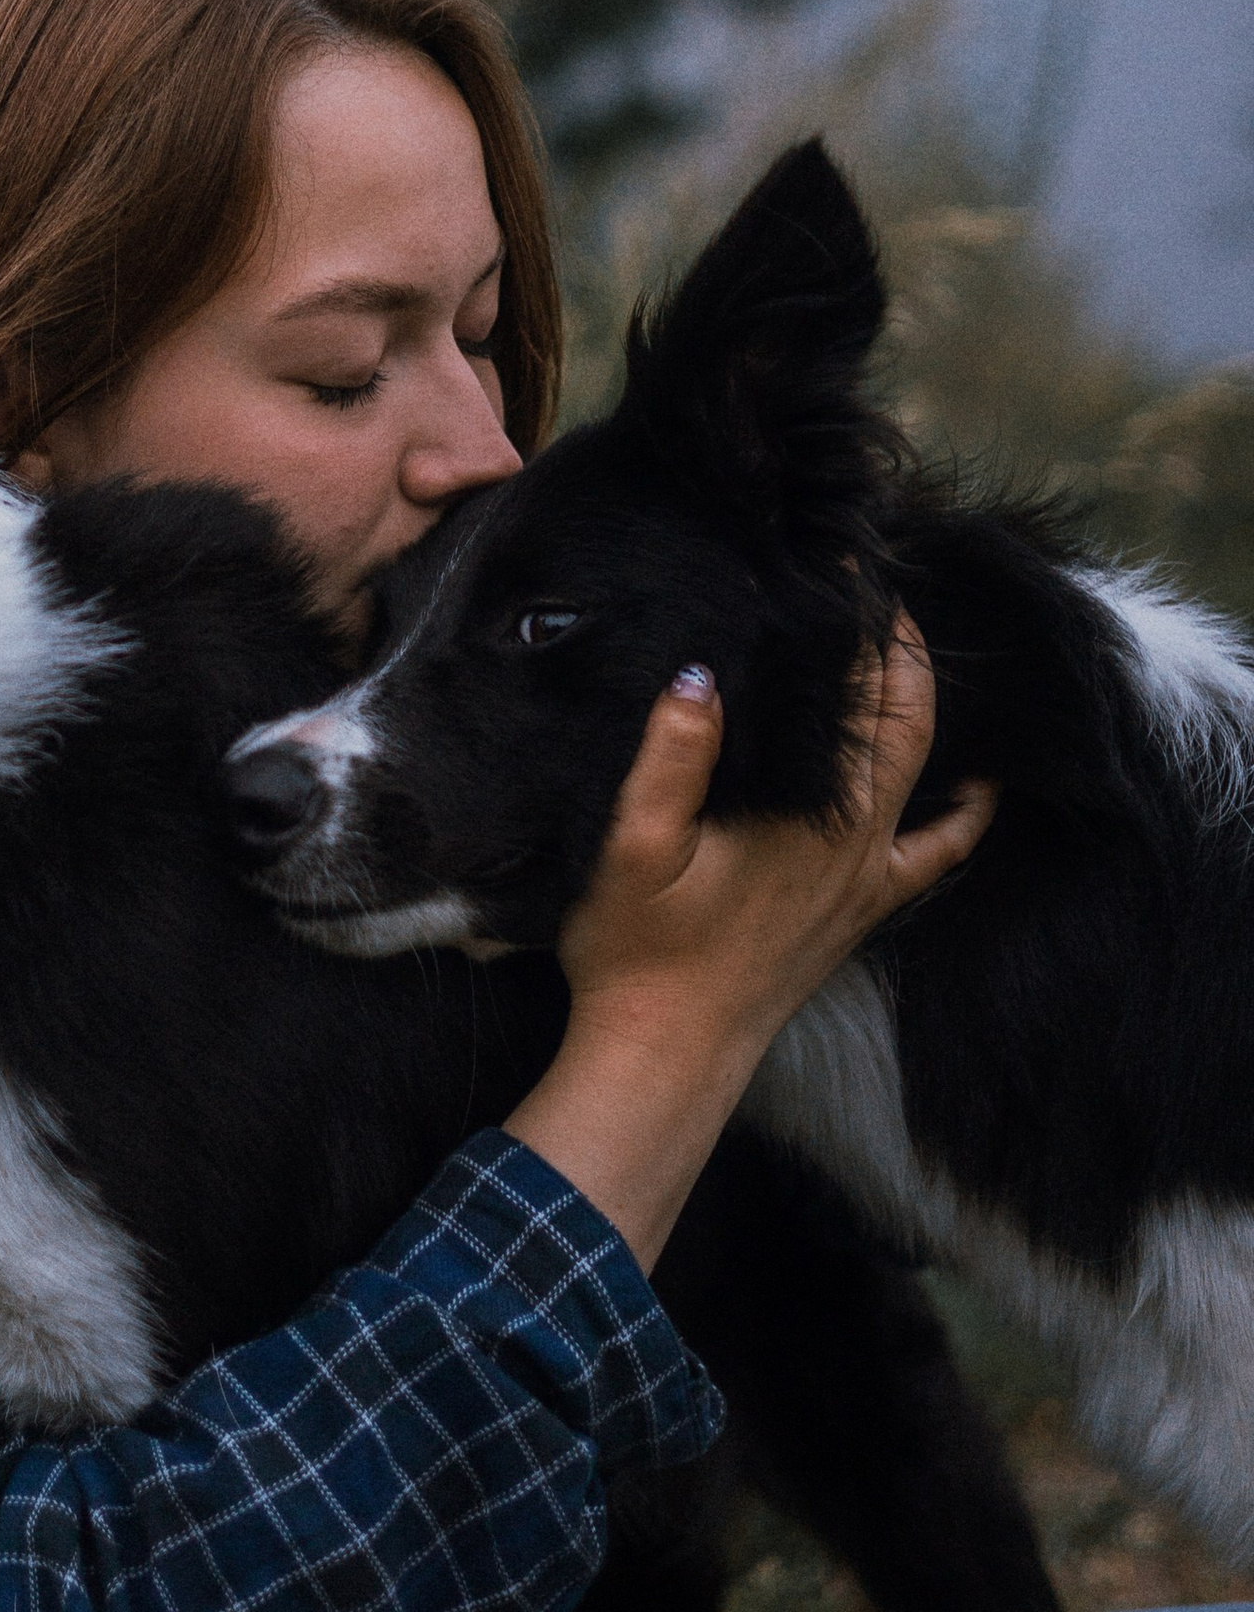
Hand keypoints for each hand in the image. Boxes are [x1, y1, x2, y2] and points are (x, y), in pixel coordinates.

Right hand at [561, 617, 995, 1069]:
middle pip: (904, 714)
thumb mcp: (632, 848)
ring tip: (902, 648)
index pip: (850, 688)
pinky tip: (980, 786)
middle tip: (869, 584)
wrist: (666, 1052)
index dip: (851, 617)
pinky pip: (939, 854)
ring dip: (920, 701)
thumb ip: (670, 759)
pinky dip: (968, 814)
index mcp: (808, 810)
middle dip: (894, 643)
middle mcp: (857, 836)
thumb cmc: (637, 950)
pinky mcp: (864, 910)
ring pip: (924, 766)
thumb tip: (699, 675)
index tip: (836, 559)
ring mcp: (868, 875)